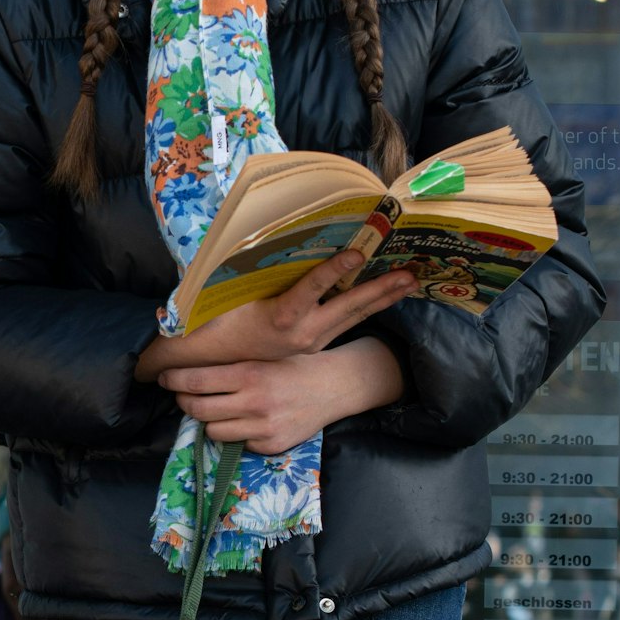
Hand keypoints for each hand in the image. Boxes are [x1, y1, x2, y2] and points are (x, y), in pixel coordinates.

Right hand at [134, 254, 417, 382]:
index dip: (333, 270)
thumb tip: (237, 247)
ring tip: (409, 283)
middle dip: (381, 289)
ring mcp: (310, 341)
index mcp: (280, 320)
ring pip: (352, 317)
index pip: (310, 291)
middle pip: (348, 307)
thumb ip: (234, 279)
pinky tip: (380, 297)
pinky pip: (343, 324)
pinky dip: (363, 308)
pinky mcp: (311, 345)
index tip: (356, 252)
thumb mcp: (217, 302)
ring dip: (381, 299)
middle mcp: (301, 333)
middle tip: (412, 274)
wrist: (208, 371)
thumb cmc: (209, 330)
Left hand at [158, 339, 405, 455]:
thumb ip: (232, 365)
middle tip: (182, 396)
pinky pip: (237, 443)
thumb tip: (190, 370)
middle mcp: (254, 402)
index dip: (174, 380)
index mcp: (250, 373)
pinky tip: (245, 422)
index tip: (164, 378)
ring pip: (213, 431)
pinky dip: (235, 434)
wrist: (334, 387)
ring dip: (208, 421)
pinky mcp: (270, 445)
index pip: (197, 381)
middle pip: (198, 410)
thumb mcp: (264, 356)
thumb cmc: (294, 366)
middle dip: (183, 402)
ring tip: (215, 410)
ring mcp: (262, 427)